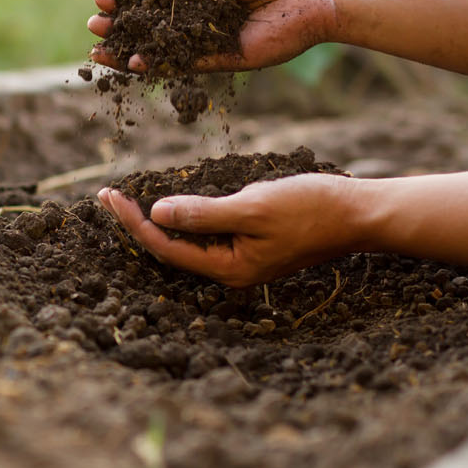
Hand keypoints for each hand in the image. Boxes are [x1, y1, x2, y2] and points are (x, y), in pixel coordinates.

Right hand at [87, 0, 341, 73]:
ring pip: (158, 48)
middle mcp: (197, 14)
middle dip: (119, 26)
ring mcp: (206, 39)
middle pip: (148, 24)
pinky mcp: (219, 60)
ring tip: (100, 51)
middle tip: (95, 25)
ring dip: (128, 51)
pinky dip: (156, 66)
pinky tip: (133, 63)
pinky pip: (181, 65)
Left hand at [96, 174, 368, 286]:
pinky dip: (186, 218)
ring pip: (188, 243)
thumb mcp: (252, 207)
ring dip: (158, 221)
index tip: (109, 196)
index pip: (165, 247)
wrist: (360, 213)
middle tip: (107, 196)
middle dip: (137, 223)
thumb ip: (204, 214)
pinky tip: (173, 203)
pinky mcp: (252, 246)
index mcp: (228, 269)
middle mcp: (231, 271)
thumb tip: (158, 213)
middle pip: (171, 249)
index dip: (133, 222)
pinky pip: (208, 235)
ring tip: (128, 200)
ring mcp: (242, 260)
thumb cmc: (311, 208)